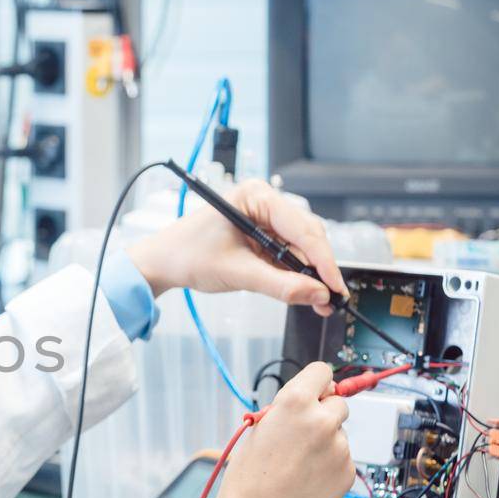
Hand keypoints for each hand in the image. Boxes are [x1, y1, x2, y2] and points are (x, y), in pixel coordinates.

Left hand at [125, 180, 346, 314]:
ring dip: (309, 275)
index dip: (323, 260)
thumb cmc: (188, 256)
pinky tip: (304, 293)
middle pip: (307, 235)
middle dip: (319, 269)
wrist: (162, 262)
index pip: (302, 227)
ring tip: (319, 302)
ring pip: (301, 247)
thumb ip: (279, 285)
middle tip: (330, 299)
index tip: (335, 286)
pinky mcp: (262, 236)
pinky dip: (296, 275)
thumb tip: (317, 295)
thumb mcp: (236, 273)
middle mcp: (264, 202)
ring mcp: (264, 218)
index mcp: (256, 196)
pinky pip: (288, 255)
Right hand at [217, 363, 354, 497]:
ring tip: (299, 463)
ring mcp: (339, 446)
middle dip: (323, 414)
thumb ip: (286, 411)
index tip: (316, 391)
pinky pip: (343, 457)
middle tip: (303, 433)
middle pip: (337, 403)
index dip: (316, 382)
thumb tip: (307, 402)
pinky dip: (330, 464)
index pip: (322, 371)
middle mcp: (322, 420)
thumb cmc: (249, 477)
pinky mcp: (347, 470)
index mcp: (295, 402)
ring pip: (340, 433)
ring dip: (326, 441)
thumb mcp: (258, 429)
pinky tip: (308, 476)